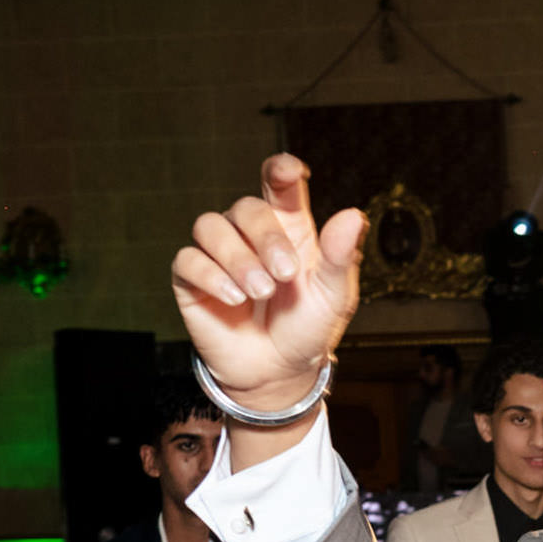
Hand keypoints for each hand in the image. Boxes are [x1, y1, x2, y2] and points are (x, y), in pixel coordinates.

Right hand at [171, 153, 365, 417]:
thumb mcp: (335, 296)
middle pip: (245, 207)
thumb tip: (354, 214)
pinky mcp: (192, 279)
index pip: (279, 185)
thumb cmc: (308, 328)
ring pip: (210, 226)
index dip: (280, 170)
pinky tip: (234, 299)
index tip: (289, 171)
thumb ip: (342, 257)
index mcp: (289, 227)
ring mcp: (219, 254)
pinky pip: (187, 260)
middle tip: (285, 275)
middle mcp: (250, 234)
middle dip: (265, 237)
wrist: (278, 371)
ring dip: (237, 258)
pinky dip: (210, 276)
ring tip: (260, 292)